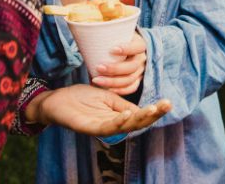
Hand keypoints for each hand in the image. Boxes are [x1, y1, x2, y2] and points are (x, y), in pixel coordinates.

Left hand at [25, 84, 171, 135]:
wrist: (56, 99)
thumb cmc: (81, 98)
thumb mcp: (107, 97)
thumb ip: (123, 104)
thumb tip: (143, 108)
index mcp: (117, 117)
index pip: (139, 116)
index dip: (154, 111)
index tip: (168, 102)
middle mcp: (111, 125)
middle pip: (136, 124)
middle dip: (153, 115)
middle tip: (167, 105)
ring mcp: (100, 128)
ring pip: (124, 127)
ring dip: (139, 119)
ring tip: (152, 109)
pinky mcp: (88, 128)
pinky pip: (106, 127)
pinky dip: (118, 121)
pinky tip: (128, 114)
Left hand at [92, 32, 146, 94]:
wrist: (126, 48)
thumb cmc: (116, 40)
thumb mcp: (115, 35)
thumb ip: (104, 37)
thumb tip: (83, 39)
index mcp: (139, 44)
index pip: (138, 46)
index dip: (127, 49)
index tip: (112, 49)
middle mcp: (141, 58)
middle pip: (132, 66)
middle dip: (115, 69)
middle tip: (99, 67)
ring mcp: (140, 71)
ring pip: (130, 79)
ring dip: (113, 81)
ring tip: (97, 80)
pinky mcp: (136, 80)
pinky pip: (131, 88)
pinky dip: (119, 90)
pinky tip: (107, 89)